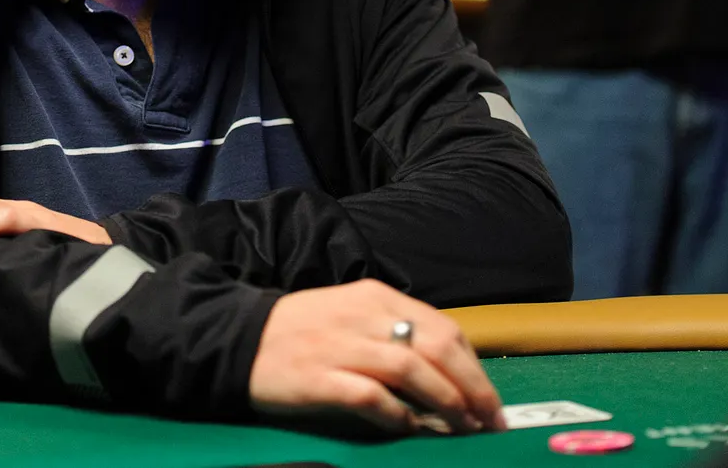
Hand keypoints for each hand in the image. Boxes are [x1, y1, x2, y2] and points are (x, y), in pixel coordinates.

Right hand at [249, 279, 504, 435]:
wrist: (237, 336)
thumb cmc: (302, 330)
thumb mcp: (353, 315)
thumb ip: (395, 334)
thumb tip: (447, 373)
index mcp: (376, 297)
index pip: (443, 328)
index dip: (475, 367)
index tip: (490, 399)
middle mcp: (363, 316)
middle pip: (435, 347)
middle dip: (472, 387)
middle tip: (488, 420)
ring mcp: (339, 345)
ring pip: (410, 369)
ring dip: (445, 402)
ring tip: (460, 428)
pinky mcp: (317, 377)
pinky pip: (369, 396)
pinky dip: (396, 414)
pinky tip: (408, 429)